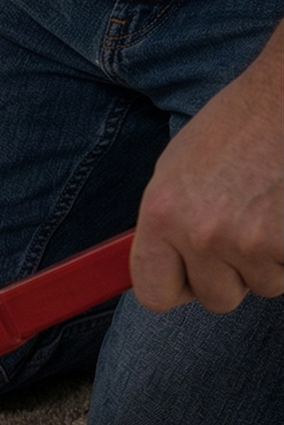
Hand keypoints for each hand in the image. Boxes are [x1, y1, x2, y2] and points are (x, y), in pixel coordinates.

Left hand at [131, 24, 283, 312]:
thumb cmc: (237, 125)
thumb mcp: (177, 169)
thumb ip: (166, 225)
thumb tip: (163, 268)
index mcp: (162, 215)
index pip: (154, 293)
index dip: (176, 289)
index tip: (190, 278)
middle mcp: (200, 234)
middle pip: (215, 298)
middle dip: (232, 274)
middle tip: (245, 230)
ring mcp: (249, 241)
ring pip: (263, 285)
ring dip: (270, 259)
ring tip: (271, 209)